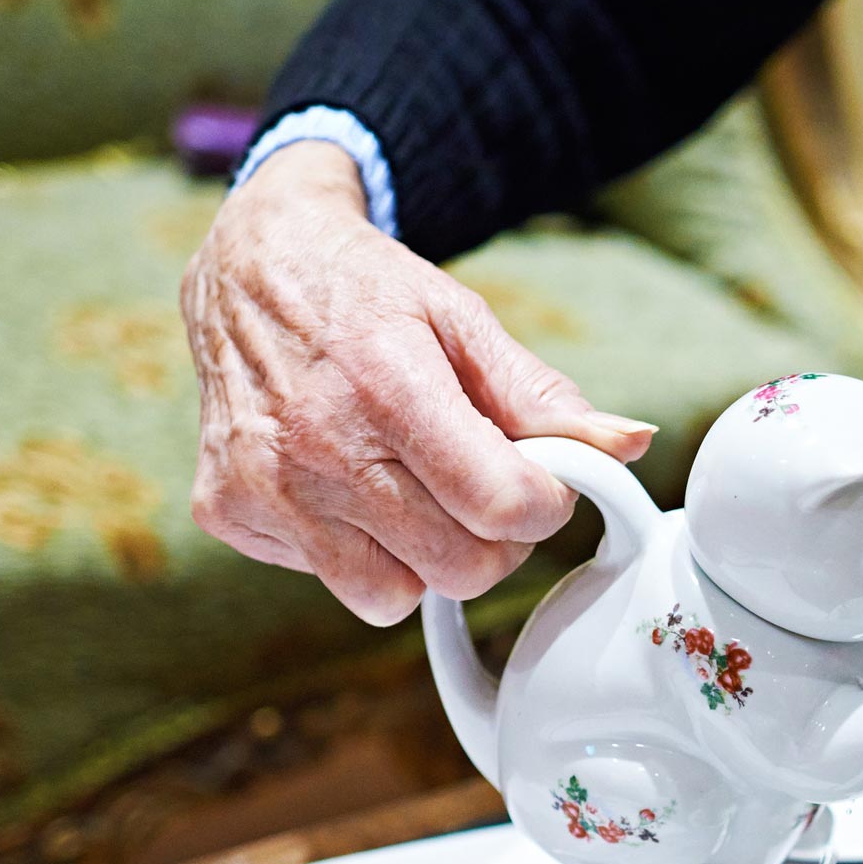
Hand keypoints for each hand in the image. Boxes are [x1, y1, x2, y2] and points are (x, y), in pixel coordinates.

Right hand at [182, 141, 655, 623]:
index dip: (543, 505)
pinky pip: (331, 580)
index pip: (502, 507)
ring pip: (394, 596)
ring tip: (410, 488)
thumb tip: (633, 444)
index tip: (537, 480)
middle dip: (492, 540)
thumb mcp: (465, 321)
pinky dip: (357, 549)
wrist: (248, 267)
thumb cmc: (371, 295)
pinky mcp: (229, 512)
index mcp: (388, 385)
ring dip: (422, 557)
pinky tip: (346, 486)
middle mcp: (316, 443)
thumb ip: (547, 398)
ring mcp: (264, 486)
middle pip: (459, 568)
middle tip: (479, 489)